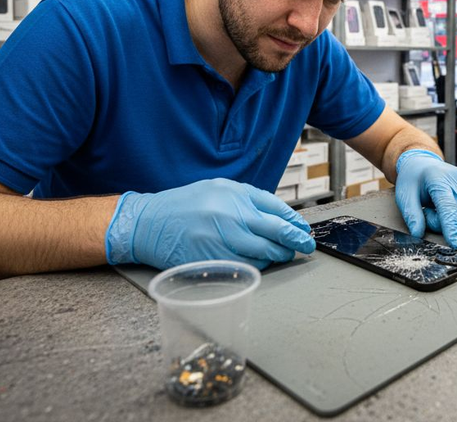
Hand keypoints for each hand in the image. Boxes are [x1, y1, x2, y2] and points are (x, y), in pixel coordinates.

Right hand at [105, 178, 314, 270]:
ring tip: (283, 254)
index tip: (304, 229)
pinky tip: (260, 261)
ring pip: (264, 253)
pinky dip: (258, 265)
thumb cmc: (185, 205)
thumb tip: (280, 216)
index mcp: (234, 195)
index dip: (294, 222)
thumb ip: (249, 199)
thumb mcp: (219, 189)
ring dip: (278, 255)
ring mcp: (223, 241)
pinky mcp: (215, 261)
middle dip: (296, 241)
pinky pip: (246, 266)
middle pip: (276, 232)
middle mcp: (231, 217)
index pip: (276, 210)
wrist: (150, 224)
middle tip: (306, 246)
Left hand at [394, 149, 456, 249]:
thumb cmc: (413, 179)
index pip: (448, 207)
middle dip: (444, 222)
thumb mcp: (405, 196)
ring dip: (453, 219)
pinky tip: (450, 203)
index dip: (451, 228)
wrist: (422, 163)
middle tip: (429, 212)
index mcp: (438, 180)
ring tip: (438, 206)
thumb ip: (411, 215)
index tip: (456, 245)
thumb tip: (418, 234)